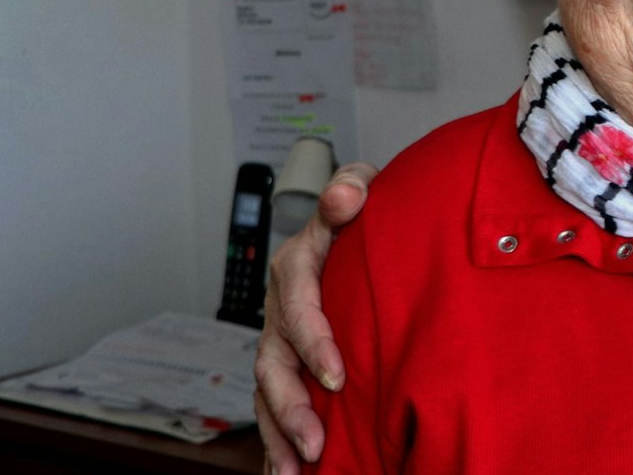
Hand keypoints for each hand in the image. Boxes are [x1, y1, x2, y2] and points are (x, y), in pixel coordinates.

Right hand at [253, 163, 375, 474]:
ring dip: (279, 432)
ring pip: (268, 390)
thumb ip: (352, 186)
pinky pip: (274, 403)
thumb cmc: (364, 210)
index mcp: (296, 265)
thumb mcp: (359, 186)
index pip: (299, 307)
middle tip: (315, 443)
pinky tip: (287, 473)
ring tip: (296, 470)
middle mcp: (280, 305)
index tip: (338, 376)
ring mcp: (278, 336)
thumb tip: (345, 196)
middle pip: (273, 361)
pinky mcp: (286, 360)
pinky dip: (276, 440)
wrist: (357, 224)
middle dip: (290, 406)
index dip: (314, 342)